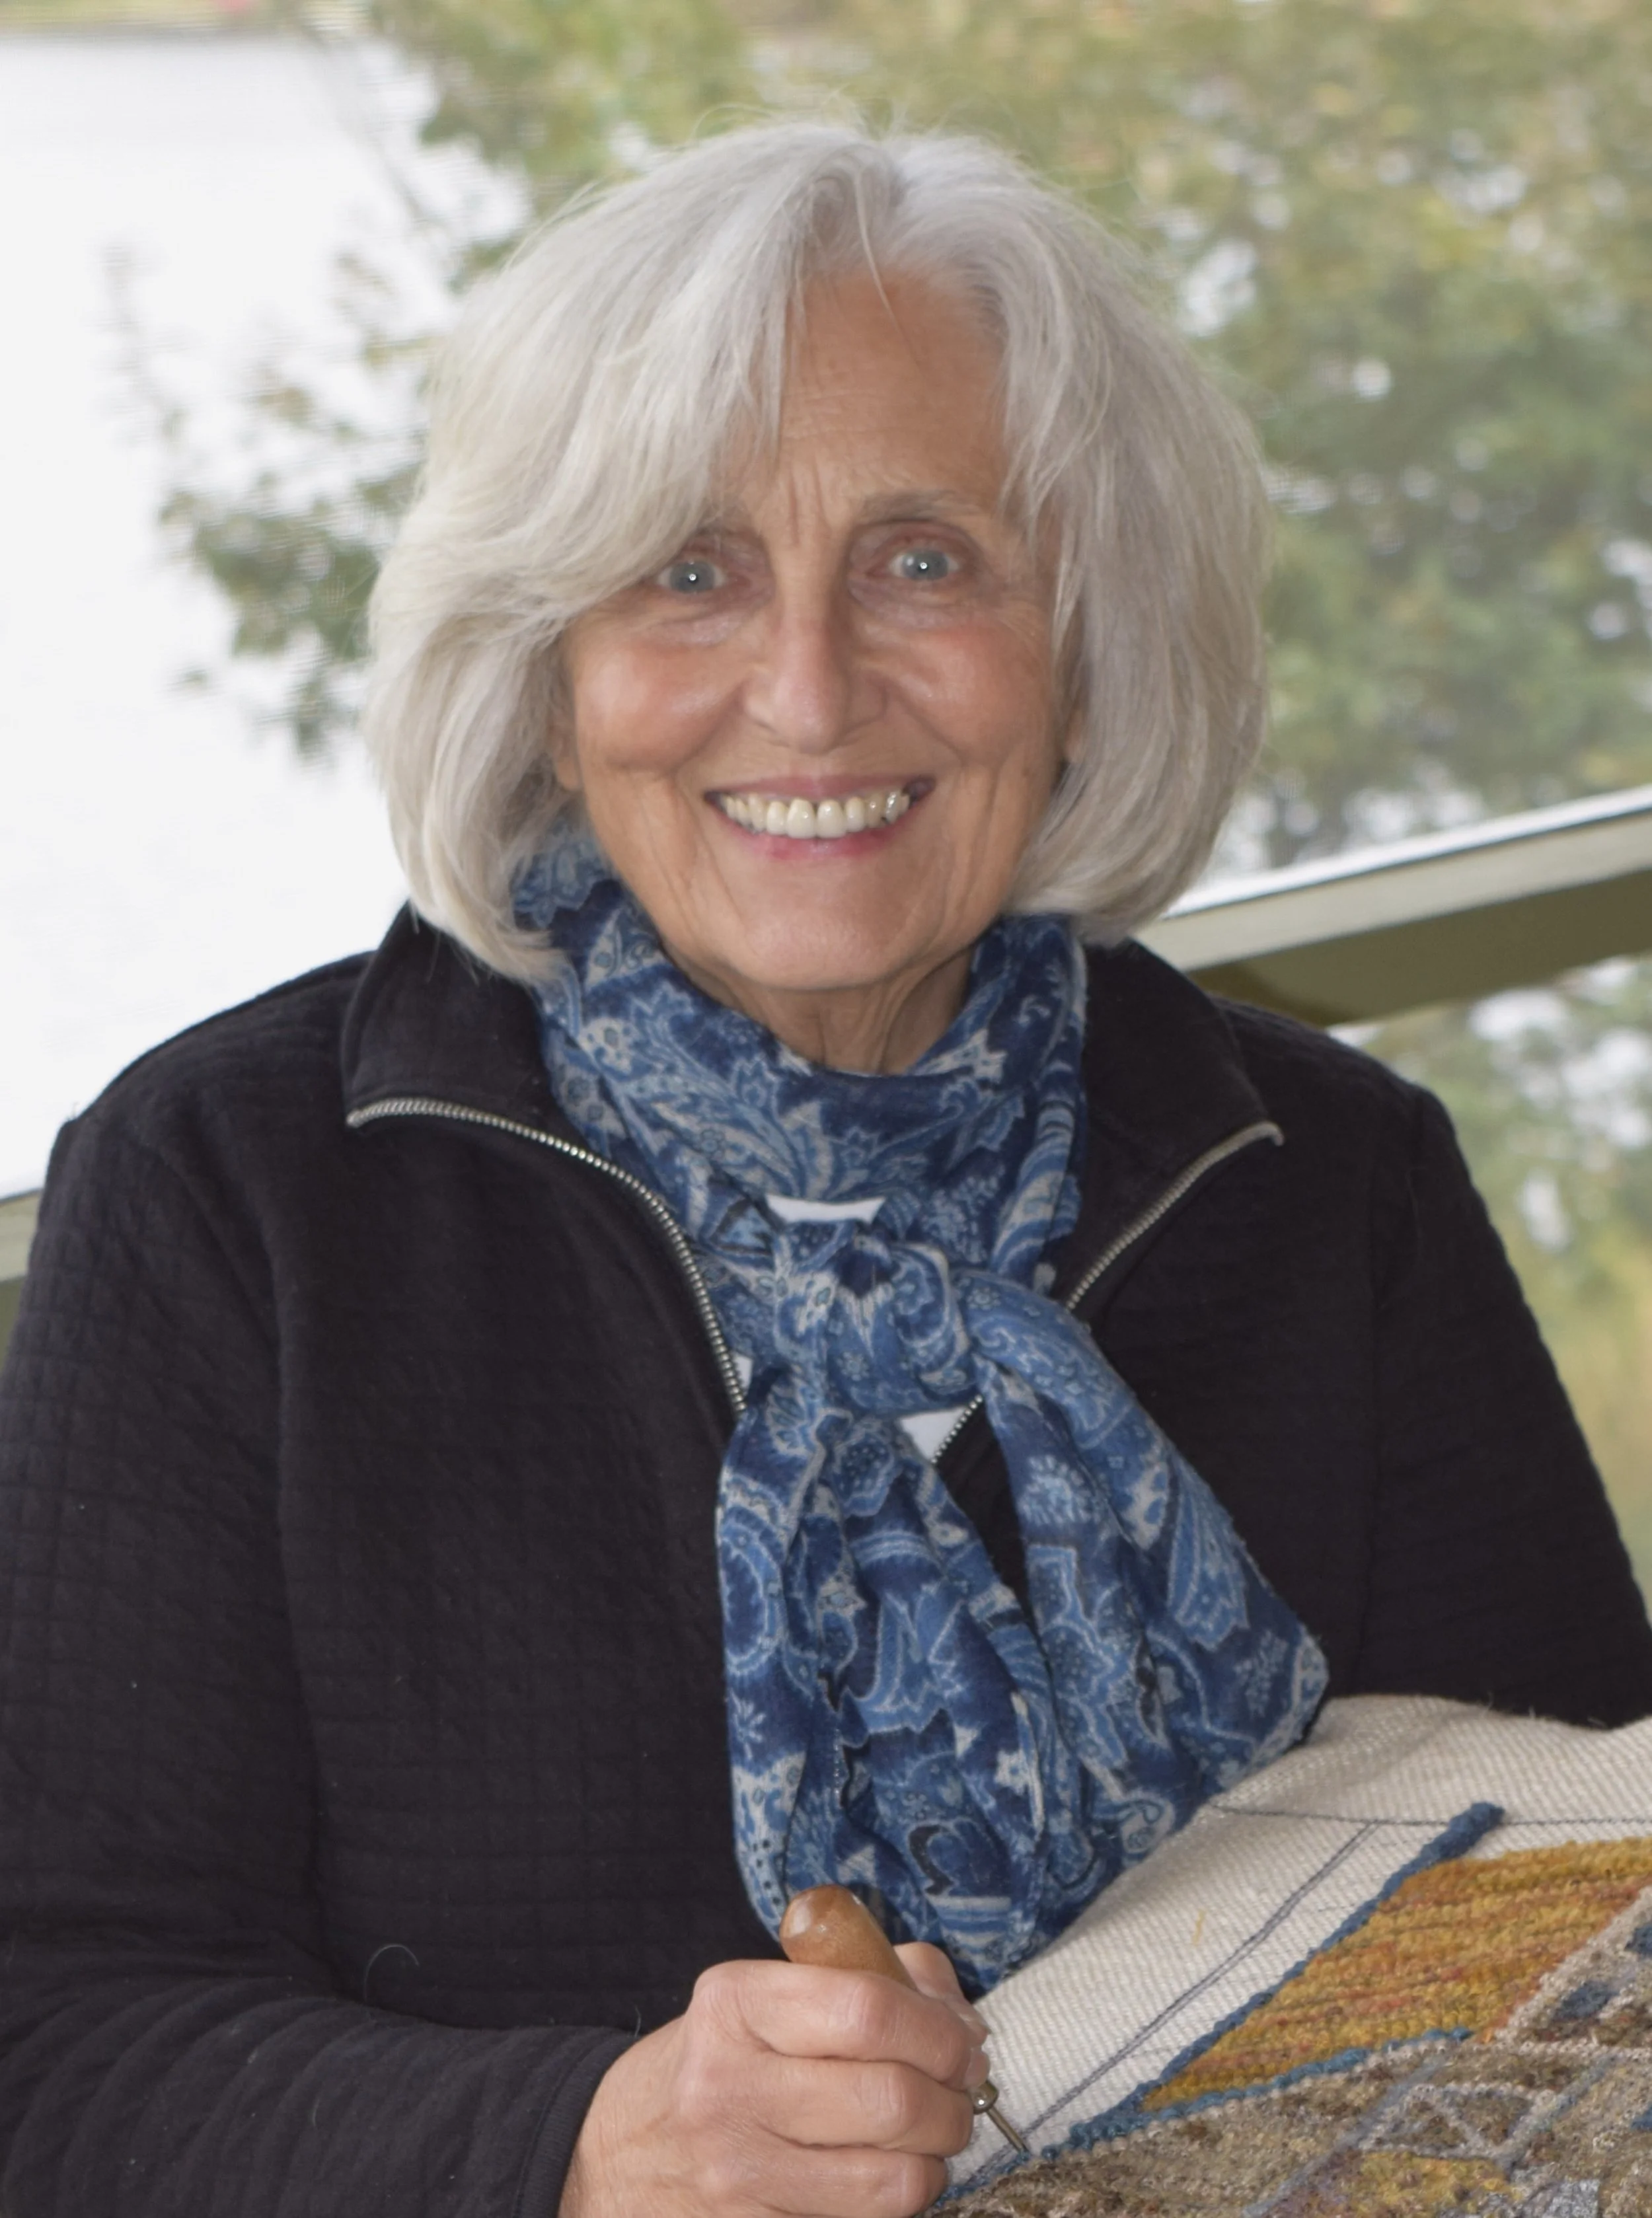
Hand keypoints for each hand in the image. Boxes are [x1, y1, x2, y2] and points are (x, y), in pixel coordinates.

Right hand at [559, 1946, 989, 2217]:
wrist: (615, 2156)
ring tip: (930, 2141)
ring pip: (888, 2182)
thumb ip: (869, 1977)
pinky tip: (886, 2179)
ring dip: (934, 2163)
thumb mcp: (767, 1996)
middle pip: (889, 2099)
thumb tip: (961, 2019)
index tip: (963, 2040)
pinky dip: (895, 2207)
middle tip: (961, 2094)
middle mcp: (726, 2087)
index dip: (938, 2030)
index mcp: (735, 2004)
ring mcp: (733, 2174)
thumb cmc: (718, 2063)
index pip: (867, 2009)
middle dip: (952, 2102)